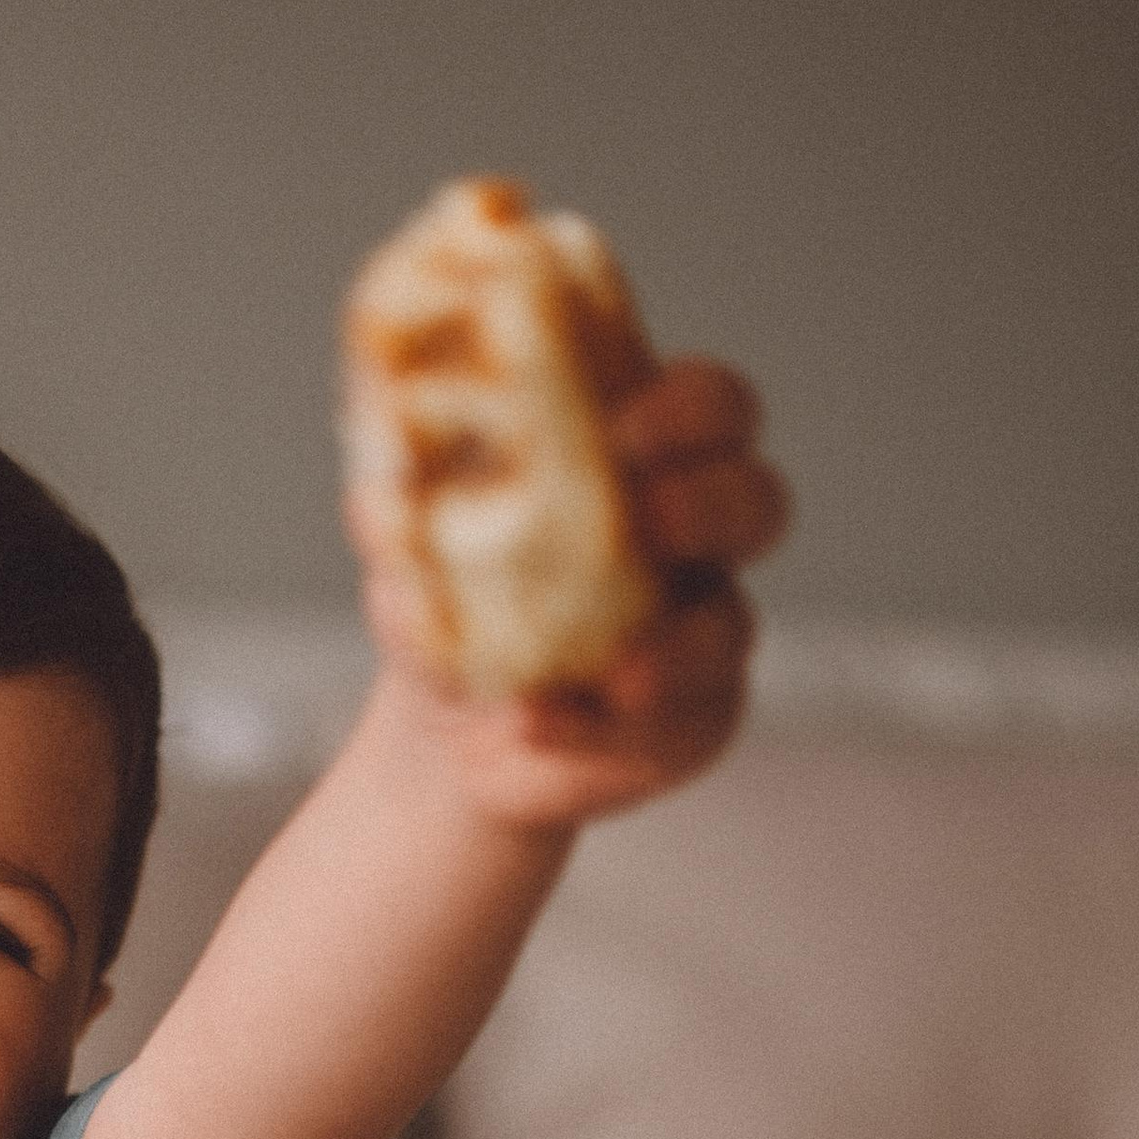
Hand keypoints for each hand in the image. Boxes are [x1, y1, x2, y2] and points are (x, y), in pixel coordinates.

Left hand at [361, 359, 792, 836]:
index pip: (712, 407)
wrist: (447, 715)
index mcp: (645, 458)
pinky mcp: (692, 720)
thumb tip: (382, 479)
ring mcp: (704, 631)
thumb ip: (408, 491)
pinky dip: (597, 730)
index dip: (691, 410)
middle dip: (711, 505)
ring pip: (730, 629)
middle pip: (757, 501)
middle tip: (648, 521)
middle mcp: (696, 538)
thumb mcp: (415, 530)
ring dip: (675, 649)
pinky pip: (672, 727)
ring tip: (615, 677)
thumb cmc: (451, 590)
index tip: (629, 429)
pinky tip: (533, 724)